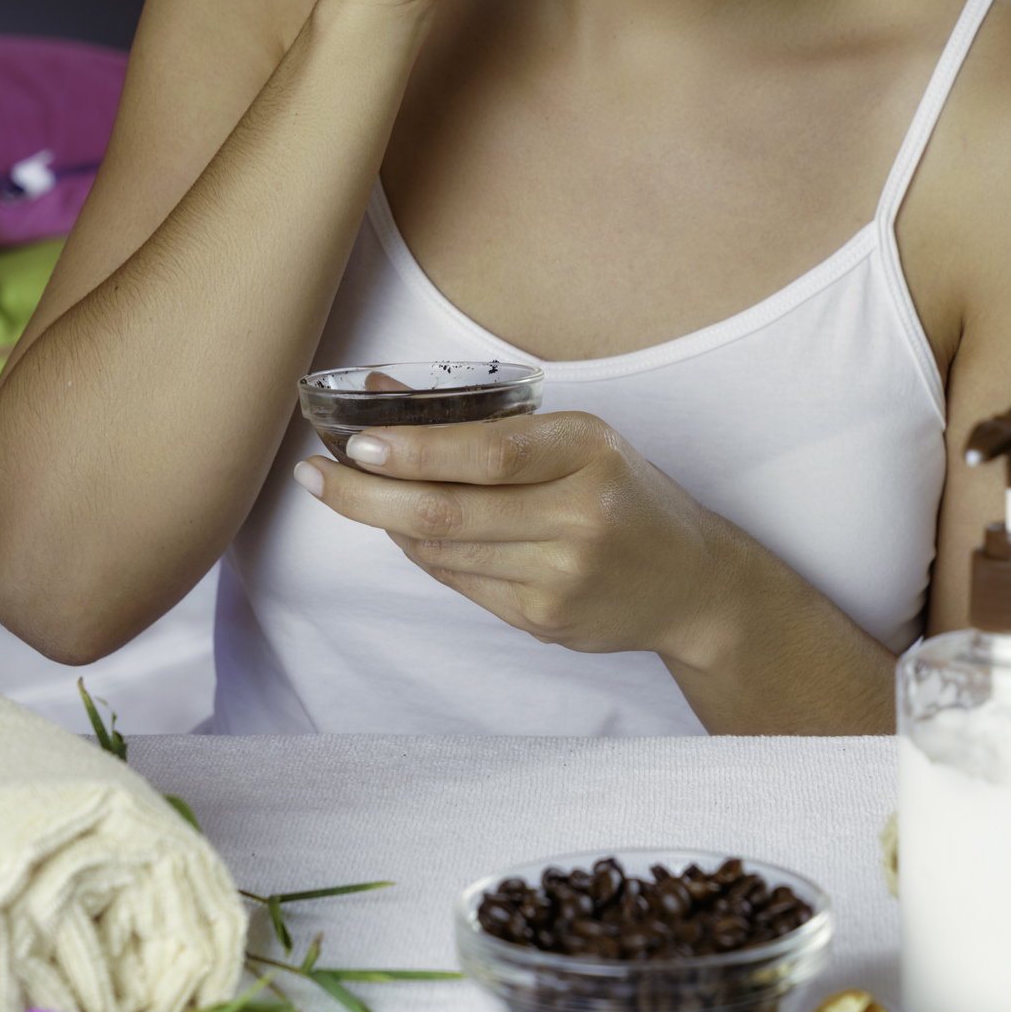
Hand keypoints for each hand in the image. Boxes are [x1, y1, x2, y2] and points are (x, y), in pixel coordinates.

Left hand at [293, 412, 734, 663]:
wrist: (693, 584)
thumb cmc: (625, 497)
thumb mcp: (579, 443)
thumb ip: (487, 425)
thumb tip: (383, 391)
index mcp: (591, 451)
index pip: (488, 452)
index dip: (414, 450)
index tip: (355, 440)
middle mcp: (580, 515)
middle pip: (449, 512)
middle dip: (366, 495)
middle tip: (316, 476)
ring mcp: (562, 575)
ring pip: (443, 551)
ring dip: (386, 524)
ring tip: (352, 494)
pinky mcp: (545, 620)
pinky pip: (459, 582)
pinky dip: (425, 553)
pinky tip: (409, 532)